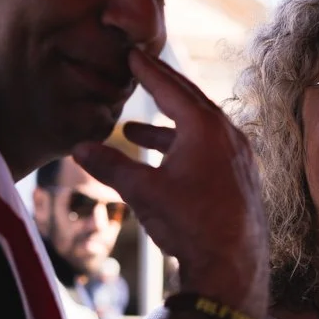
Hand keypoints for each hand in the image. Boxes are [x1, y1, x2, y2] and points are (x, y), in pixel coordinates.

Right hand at [73, 50, 268, 316]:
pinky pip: (210, 149)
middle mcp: (228, 135)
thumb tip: (77, 149)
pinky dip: (184, 146)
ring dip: (167, 127)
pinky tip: (164, 162)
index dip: (148, 71)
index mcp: (206, 128)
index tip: (132, 54)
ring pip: (199, 129)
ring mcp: (239, 156)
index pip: (171, 88)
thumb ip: (111, 166)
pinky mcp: (241, 177)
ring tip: (134, 131)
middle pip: (190, 101)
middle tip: (140, 72)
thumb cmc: (191, 223)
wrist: (234, 264)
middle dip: (161, 88)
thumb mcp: (144, 192)